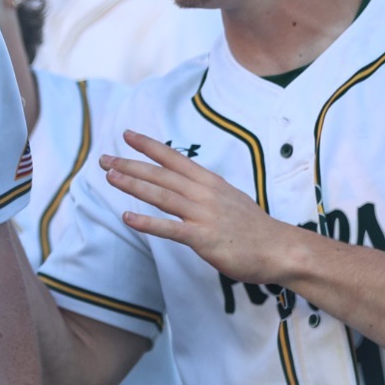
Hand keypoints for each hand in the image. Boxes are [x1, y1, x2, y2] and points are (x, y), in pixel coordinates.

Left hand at [103, 130, 303, 283]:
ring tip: (110, 176)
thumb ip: (206, 192)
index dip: (149, 146)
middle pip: (161, 175)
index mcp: (210, 183)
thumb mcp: (230, 199)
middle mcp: (204, 194)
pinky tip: (126, 217)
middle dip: (130, 164)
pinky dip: (147, 222)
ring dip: (134, 185)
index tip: (127, 135)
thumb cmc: (254, 228)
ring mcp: (204, 215)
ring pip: (162, 196)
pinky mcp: (203, 238)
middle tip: (103, 159)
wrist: (280, 249)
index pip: (174, 159)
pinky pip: (170, 229)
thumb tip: (188, 187)